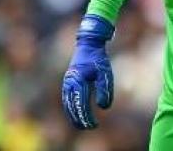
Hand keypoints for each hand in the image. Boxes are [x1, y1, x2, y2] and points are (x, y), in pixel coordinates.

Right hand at [61, 14, 114, 128]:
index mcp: (79, 80)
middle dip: (80, 119)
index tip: (94, 124)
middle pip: (72, 106)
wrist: (88, 44)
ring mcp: (67, 82)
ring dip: (74, 115)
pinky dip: (70, 108)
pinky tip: (76, 114)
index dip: (87, 117)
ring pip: (67, 104)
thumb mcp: (105, 73)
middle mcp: (70, 82)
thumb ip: (104, 90)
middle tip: (89, 127)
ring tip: (82, 125)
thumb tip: (103, 107)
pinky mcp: (67, 81)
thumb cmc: (98, 59)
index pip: (81, 104)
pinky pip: (66, 98)